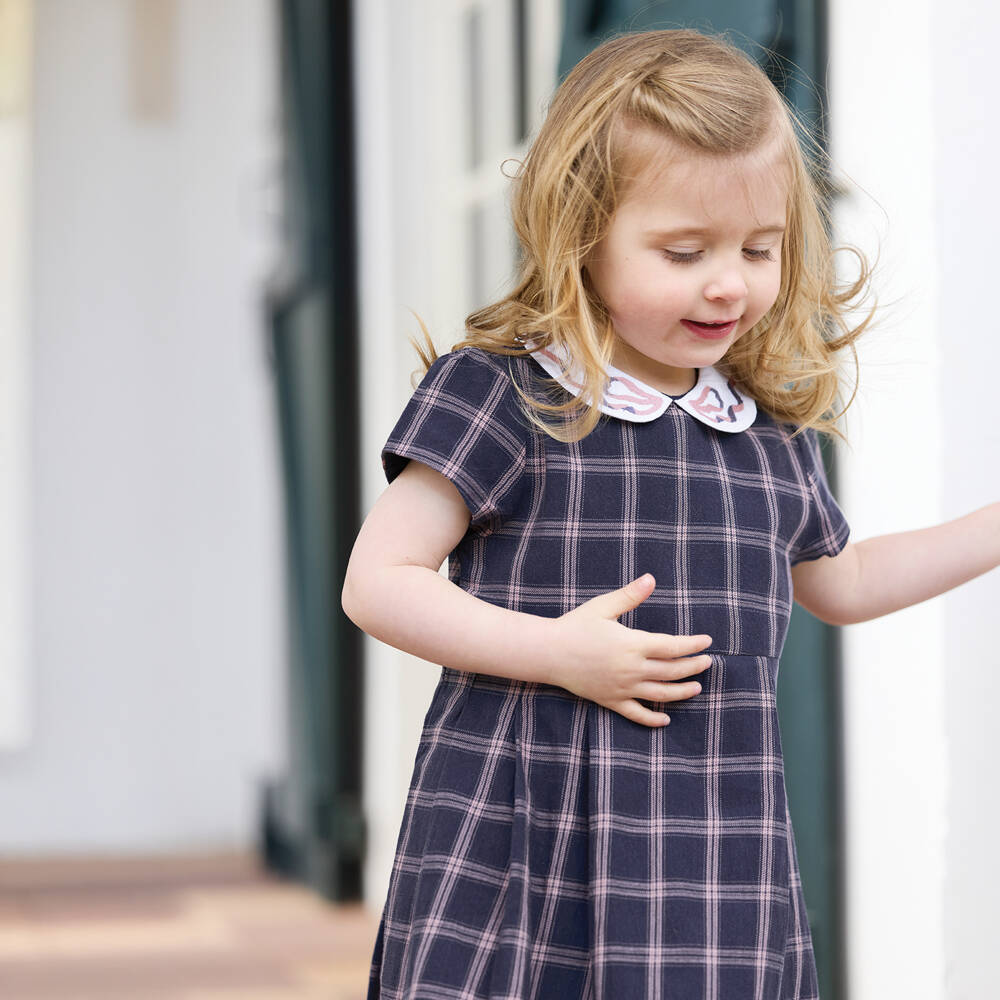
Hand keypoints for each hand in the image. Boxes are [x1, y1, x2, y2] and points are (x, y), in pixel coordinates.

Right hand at [547, 573, 711, 727]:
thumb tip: (651, 578)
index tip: (706, 642)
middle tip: (707, 663)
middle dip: (693, 667)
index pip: (672, 647)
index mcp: (632, 644)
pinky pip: (637, 714)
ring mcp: (622, 688)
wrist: (548, 652)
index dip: (692, 645)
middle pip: (672, 671)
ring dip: (682, 692)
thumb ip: (630, 595)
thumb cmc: (576, 626)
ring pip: (660, 694)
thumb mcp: (603, 607)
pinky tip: (666, 719)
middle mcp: (631, 669)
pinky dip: (653, 719)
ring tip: (696, 687)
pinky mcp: (610, 700)